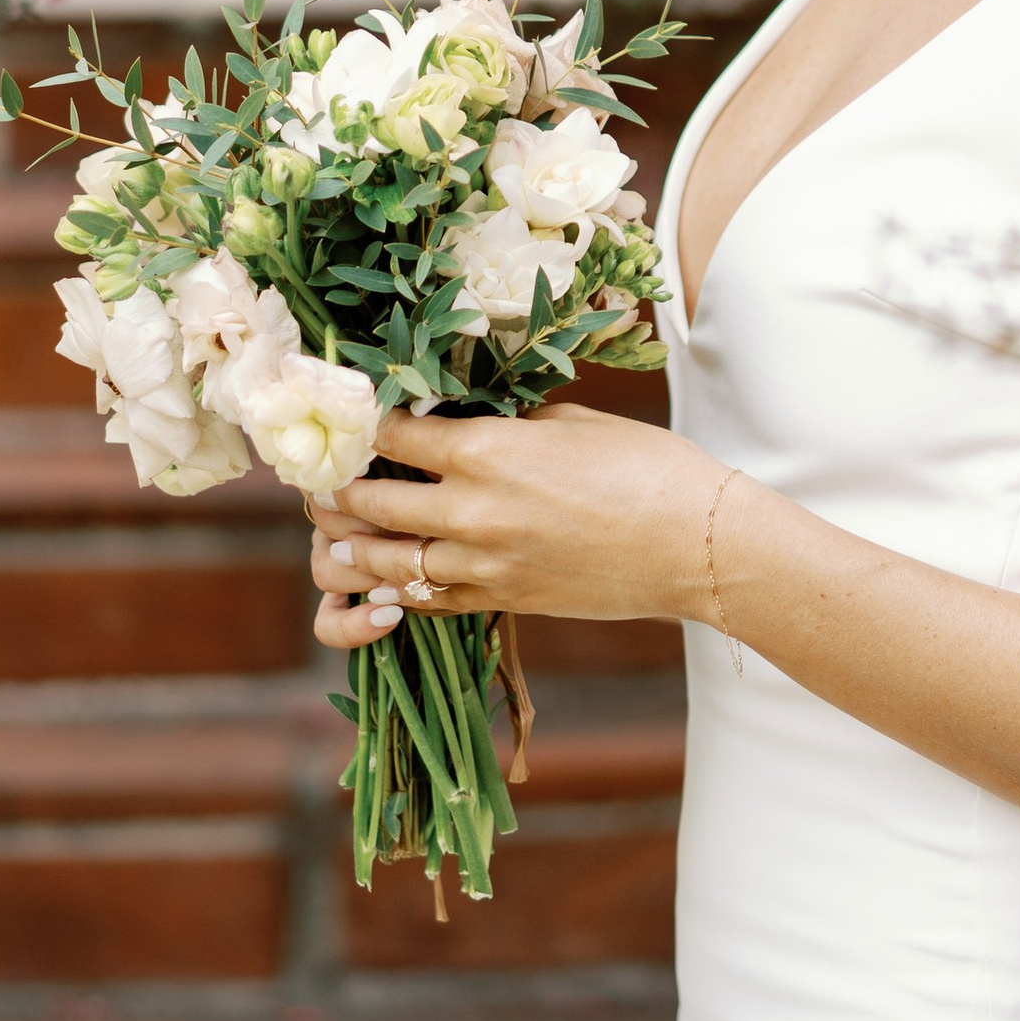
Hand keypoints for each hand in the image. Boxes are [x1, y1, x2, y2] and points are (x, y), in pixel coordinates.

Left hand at [308, 400, 722, 653]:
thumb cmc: (645, 466)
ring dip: (353, 547)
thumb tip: (464, 421)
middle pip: (370, 501)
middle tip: (323, 480)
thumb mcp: (568, 422)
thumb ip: (505, 423)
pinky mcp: (501, 602)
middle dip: (340, 489)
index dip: (363, 424)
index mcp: (485, 451)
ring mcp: (482, 564)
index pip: (392, 434)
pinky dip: (398, 591)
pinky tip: (385, 582)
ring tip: (335, 538)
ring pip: (386, 562)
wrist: (696, 544)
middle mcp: (469, 511)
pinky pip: (427, 601)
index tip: (348, 418)